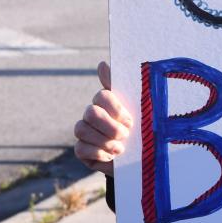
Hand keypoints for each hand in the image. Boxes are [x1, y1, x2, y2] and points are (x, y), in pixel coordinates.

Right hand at [73, 61, 132, 176]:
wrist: (141, 159)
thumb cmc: (140, 131)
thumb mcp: (138, 109)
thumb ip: (121, 87)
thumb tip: (102, 64)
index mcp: (106, 102)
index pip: (102, 96)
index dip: (115, 109)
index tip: (130, 120)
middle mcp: (92, 115)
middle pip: (90, 113)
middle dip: (110, 127)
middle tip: (126, 135)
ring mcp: (85, 132)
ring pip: (81, 130)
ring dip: (105, 141)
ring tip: (121, 149)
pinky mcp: (82, 151)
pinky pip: (80, 149)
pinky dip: (98, 153)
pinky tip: (111, 156)